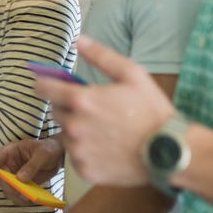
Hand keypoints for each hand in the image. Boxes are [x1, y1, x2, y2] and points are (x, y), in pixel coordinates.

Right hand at [0, 138, 64, 205]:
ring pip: (9, 189)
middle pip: (1, 179)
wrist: (59, 156)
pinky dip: (23, 200)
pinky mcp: (24, 185)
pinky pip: (19, 194)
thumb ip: (32, 165)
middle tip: (20, 192)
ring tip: (28, 199)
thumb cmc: (49, 148)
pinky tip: (31, 201)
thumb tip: (20, 179)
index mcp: (11, 152)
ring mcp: (16, 176)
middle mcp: (11, 165)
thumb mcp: (42, 154)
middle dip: (8, 187)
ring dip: (16, 196)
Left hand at [35, 37, 172, 186]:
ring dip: (76, 130)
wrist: (169, 151)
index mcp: (82, 100)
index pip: (45, 89)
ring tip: (101, 130)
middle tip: (91, 109)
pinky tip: (105, 148)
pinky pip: (76, 157)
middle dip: (68, 108)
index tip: (45, 84)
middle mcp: (74, 126)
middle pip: (56, 113)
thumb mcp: (132, 74)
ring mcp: (79, 151)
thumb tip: (79, 40)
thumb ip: (101, 56)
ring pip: (65, 136)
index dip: (44, 84)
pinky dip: (85, 151)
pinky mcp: (85, 171)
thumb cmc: (152, 110)